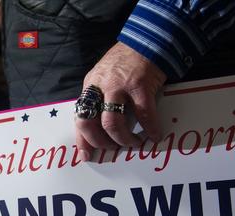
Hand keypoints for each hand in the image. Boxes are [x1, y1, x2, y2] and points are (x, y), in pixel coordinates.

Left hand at [75, 42, 166, 160]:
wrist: (146, 40)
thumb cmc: (126, 62)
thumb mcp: (104, 77)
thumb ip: (99, 98)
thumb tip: (98, 129)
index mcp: (90, 86)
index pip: (80, 117)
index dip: (82, 139)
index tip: (86, 156)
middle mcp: (100, 87)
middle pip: (92, 123)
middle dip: (102, 142)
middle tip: (115, 148)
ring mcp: (119, 86)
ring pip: (112, 123)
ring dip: (123, 139)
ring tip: (133, 143)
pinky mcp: (140, 86)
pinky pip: (143, 115)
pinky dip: (150, 129)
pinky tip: (155, 135)